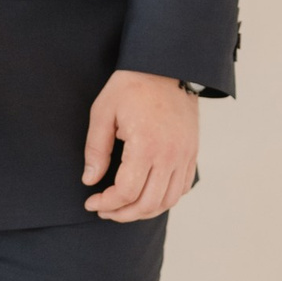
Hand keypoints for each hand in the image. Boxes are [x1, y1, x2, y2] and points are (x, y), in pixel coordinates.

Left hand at [82, 71, 198, 220]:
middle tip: (104, 211)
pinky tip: (146, 195)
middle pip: (148, 203)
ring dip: (143, 211)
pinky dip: (164, 199)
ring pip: (168, 201)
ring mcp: (184, 155)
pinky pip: (182, 188)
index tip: (91, 202)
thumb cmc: (131, 86)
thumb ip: (96, 149)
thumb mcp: (103, 112)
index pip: (127, 191)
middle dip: (122, 214)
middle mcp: (170, 154)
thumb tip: (90, 180)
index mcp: (146, 145)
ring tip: (123, 208)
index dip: (107, 203)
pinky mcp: (192, 153)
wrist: (168, 66)